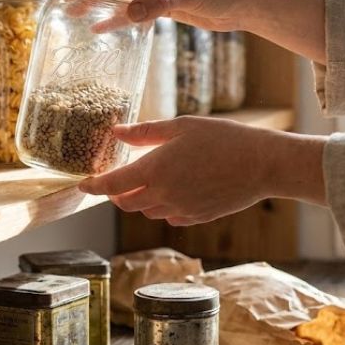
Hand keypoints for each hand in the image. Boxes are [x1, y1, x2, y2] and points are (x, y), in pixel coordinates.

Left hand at [78, 116, 327, 225]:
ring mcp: (180, 210)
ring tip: (151, 179)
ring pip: (147, 211)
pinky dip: (163, 206)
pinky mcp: (196, 217)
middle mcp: (163, 195)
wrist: (262, 164)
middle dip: (116, 194)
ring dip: (141, 199)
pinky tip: (175, 189)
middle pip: (126, 204)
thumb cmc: (223, 138)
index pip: (112, 185)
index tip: (83, 185)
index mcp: (155, 170)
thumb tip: (116, 132)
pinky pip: (170, 216)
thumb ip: (144, 133)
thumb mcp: (181, 126)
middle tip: (118, 179)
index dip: (94, 186)